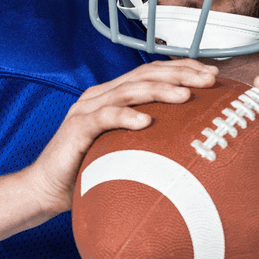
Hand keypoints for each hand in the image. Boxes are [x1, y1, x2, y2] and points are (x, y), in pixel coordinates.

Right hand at [26, 60, 217, 216]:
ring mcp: (87, 109)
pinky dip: (126, 117)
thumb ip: (147, 139)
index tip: (212, 75)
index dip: (182, 69)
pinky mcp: (77, 128)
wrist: (46, 189)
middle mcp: (100, 96)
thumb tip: (188, 143)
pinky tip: (147, 121)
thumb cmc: (86, 171)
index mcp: (112, 96)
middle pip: (145, 74)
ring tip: (186, 97)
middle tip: (209, 80)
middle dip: (180, 74)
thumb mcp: (124, 150)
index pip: (151, 73)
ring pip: (129, 90)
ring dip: (160, 91)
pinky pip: (105, 117)